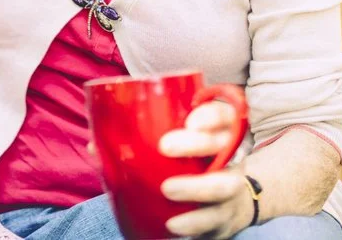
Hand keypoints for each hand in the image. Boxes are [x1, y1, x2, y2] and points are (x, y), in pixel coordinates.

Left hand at [158, 103, 251, 237]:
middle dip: (196, 144)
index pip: (225, 116)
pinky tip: (173, 224)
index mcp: (223, 134)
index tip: (190, 120)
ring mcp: (232, 192)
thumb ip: (155, 133)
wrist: (236, 202)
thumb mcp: (184, 144)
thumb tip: (104, 136)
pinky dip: (195, 225)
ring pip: (223, 188)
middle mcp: (233, 160)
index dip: (210, 116)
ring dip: (196, 188)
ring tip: (167, 189)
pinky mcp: (225, 221)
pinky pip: (215, 224)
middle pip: (223, 146)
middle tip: (164, 145)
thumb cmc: (197, 164)